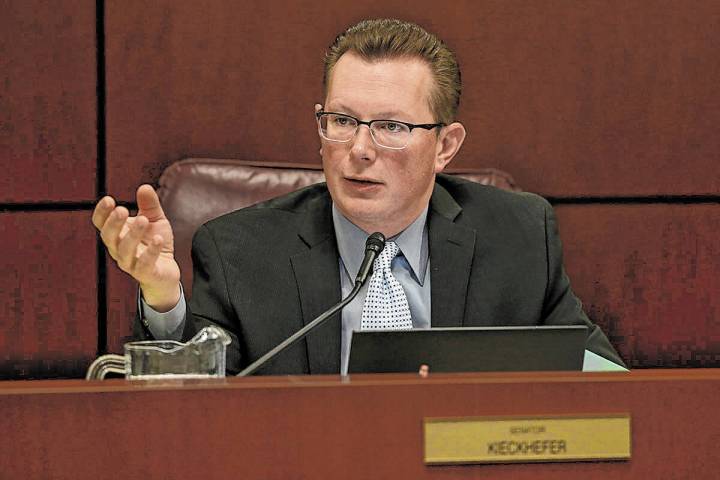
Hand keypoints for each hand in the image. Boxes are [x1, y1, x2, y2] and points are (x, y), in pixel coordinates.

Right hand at [92, 184, 180, 311]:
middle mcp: (118, 249)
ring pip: (125, 250)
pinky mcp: (145, 273)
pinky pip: (144, 264)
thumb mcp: (154, 220)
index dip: (102, 213)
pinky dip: (151, 252)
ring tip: (143, 220)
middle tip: (122, 209)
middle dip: (114, 223)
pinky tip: (158, 239)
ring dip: (133, 235)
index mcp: (117, 234)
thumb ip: (149, 205)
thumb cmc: (155, 242)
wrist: (166, 271)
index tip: (108, 199)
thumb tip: (145, 187)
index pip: (101, 224)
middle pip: (108, 237)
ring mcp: (130, 263)